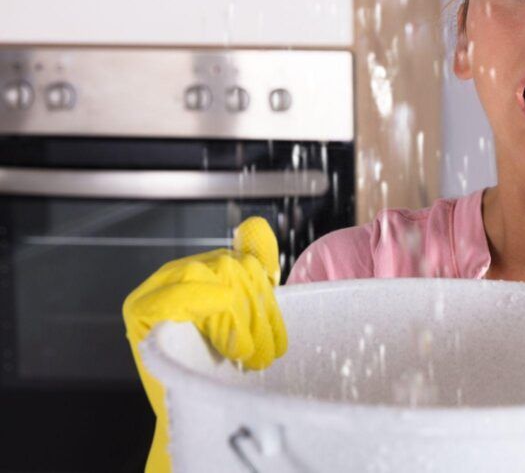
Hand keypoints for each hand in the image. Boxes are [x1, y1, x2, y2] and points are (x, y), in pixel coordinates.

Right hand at [123, 216, 287, 471]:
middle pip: (232, 266)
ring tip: (250, 356)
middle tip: (268, 353)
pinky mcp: (140, 310)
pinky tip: (230, 347)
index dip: (264, 280)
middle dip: (258, 311)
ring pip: (213, 275)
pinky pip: (182, 295)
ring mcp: (155, 288)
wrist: (189, 407)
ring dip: (240, 319)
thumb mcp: (245, 317)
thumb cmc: (217, 365)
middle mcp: (177, 272)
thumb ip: (253, 273)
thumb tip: (256, 225)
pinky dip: (214, 317)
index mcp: (205, 269)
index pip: (242, 255)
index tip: (275, 315)